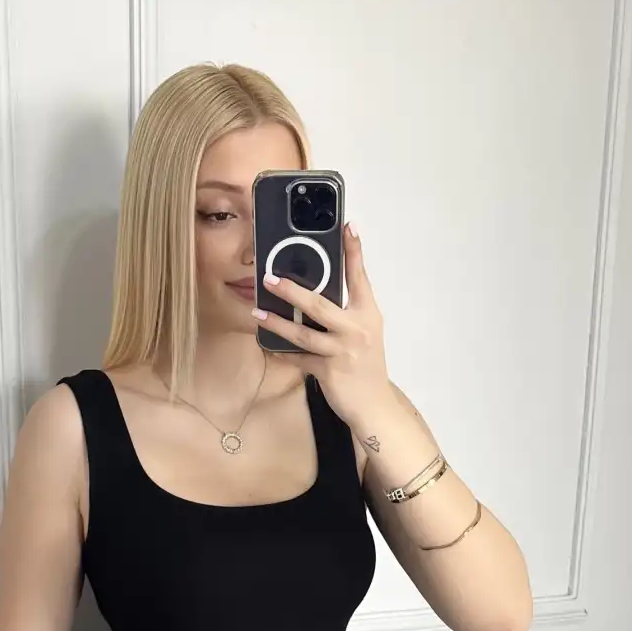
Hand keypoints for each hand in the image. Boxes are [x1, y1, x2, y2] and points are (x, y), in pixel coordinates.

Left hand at [253, 223, 390, 431]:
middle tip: (269, 277)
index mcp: (367, 314)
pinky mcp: (329, 372)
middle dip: (292, 290)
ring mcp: (342, 351)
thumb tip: (315, 294)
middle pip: (320, 304)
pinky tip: (267, 346)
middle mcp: (357, 329)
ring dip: (277, 322)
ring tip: (257, 312)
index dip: (353, 251)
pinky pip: (299, 360)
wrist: (374, 405)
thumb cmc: (366, 365)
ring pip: (303, 334)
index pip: (359, 276)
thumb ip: (346, 312)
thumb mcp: (364, 332)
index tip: (347, 226)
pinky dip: (281, 353)